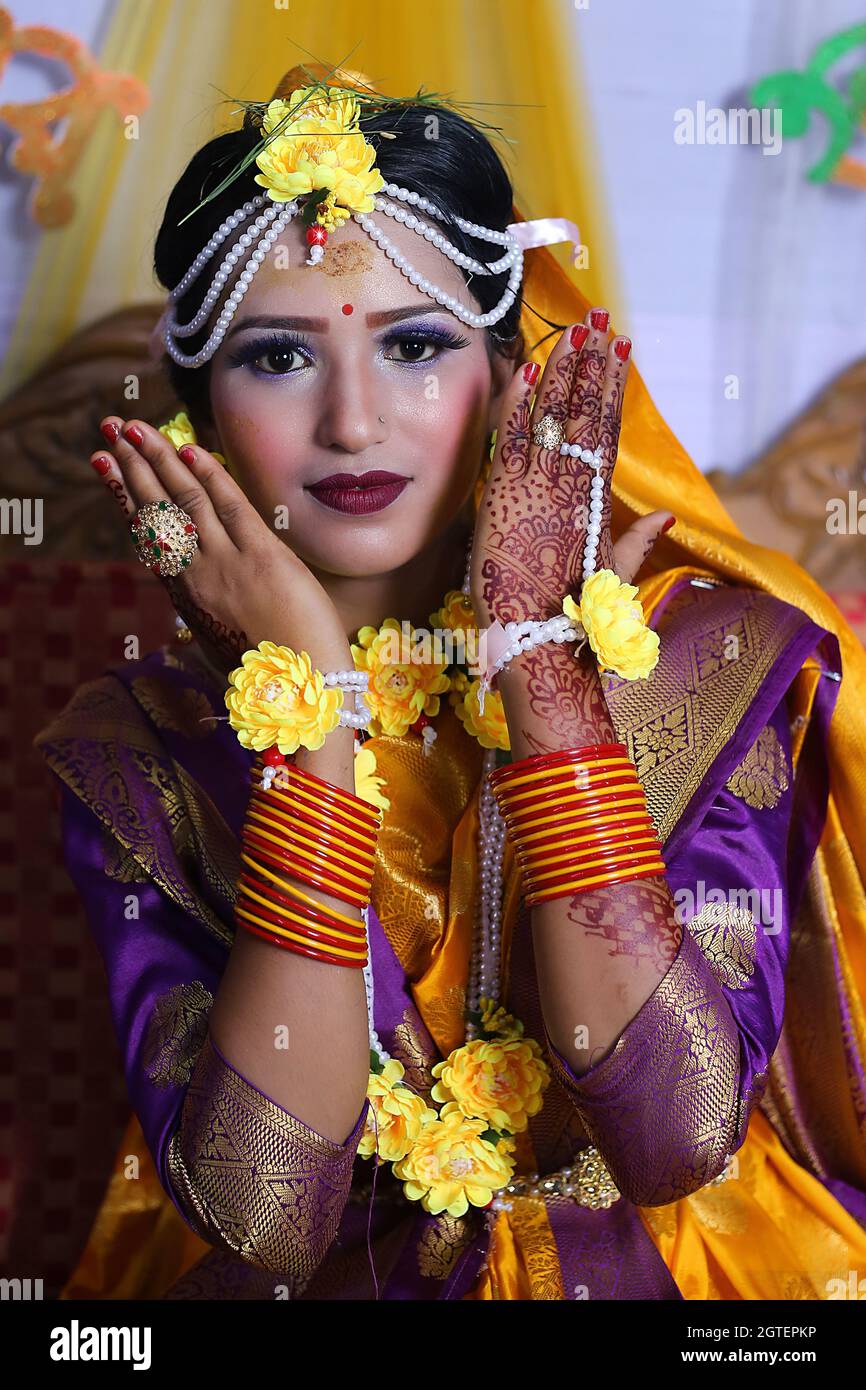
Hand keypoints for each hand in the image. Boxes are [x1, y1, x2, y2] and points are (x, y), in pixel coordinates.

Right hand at [92, 418, 351, 680]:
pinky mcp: (264, 560)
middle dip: (133, 465)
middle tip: (113, 429)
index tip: (106, 467)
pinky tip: (189, 448)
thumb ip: (209, 618)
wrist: (300, 697)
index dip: (125, 497)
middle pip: (157, 510)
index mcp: (186, 598)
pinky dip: (210, 475)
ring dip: (159, 458)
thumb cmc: (268, 678)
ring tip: (137, 426)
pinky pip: (231, 507)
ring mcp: (228, 566)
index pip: (149, 536)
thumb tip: (196, 617)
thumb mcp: (225, 646)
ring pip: (185, 501)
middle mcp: (198, 578)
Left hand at [469, 307, 673, 629]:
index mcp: (597, 505)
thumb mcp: (613, 581)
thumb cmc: (573, 622)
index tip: (620, 351)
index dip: (613, 389)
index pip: (607, 433)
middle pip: (585, 415)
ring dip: (563, 371)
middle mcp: (571, 489)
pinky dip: (519, 403)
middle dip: (592, 364)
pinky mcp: (504, 496)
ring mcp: (538, 489)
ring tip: (573, 330)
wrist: (536, 642)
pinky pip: (511, 439)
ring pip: (554, 418)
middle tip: (598, 320)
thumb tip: (663, 518)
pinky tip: (528, 368)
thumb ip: (636, 544)